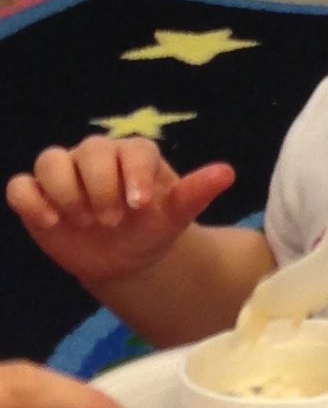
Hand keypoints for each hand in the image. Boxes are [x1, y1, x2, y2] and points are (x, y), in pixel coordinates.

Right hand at [6, 140, 237, 292]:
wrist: (124, 259)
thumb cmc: (152, 230)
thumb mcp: (175, 217)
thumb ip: (195, 194)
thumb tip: (227, 172)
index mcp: (133, 156)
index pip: (131, 149)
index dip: (133, 174)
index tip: (140, 205)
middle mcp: (96, 157)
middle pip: (89, 151)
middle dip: (100, 186)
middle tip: (112, 220)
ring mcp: (64, 174)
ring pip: (50, 160)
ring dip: (65, 191)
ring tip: (82, 222)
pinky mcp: (36, 196)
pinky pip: (21, 187)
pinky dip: (31, 201)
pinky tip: (51, 223)